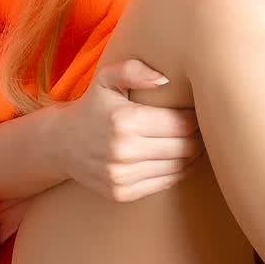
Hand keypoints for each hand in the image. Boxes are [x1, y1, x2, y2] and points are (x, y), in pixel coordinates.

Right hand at [58, 58, 202, 203]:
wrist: (61, 144)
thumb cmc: (93, 106)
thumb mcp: (107, 78)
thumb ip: (134, 70)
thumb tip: (165, 80)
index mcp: (124, 121)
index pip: (181, 124)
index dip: (197, 118)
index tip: (198, 111)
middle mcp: (123, 152)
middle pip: (185, 147)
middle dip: (199, 137)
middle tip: (203, 127)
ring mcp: (121, 176)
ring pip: (179, 168)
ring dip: (192, 155)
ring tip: (194, 141)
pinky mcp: (122, 193)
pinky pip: (165, 183)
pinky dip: (178, 171)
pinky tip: (179, 158)